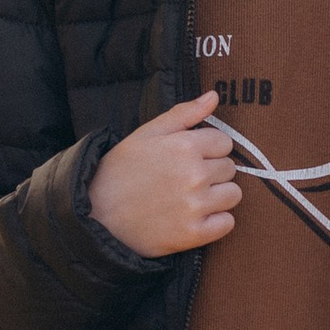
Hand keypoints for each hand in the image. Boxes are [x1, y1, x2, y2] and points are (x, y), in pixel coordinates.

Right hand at [90, 93, 240, 256]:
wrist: (96, 214)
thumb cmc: (121, 170)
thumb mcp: (147, 134)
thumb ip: (184, 113)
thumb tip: (214, 96)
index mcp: (184, 146)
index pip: (224, 142)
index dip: (208, 149)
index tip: (189, 158)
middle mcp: (194, 175)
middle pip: (229, 168)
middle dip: (212, 171)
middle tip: (185, 179)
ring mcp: (195, 206)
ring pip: (233, 195)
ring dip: (218, 196)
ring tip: (191, 198)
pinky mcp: (194, 234)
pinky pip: (228, 223)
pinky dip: (216, 221)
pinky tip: (194, 217)